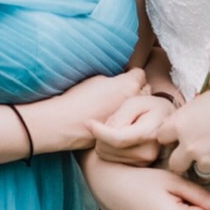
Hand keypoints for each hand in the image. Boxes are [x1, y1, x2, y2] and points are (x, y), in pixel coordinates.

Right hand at [31, 69, 147, 153]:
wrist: (65, 124)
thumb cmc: (78, 98)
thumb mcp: (97, 79)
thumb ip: (115, 79)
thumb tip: (122, 81)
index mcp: (129, 84)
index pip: (140, 74)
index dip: (132, 75)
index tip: (125, 78)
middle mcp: (135, 102)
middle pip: (145, 92)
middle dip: (137, 92)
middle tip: (122, 94)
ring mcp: (133, 120)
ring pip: (140, 111)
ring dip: (134, 109)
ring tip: (118, 108)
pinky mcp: (127, 134)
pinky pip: (133, 125)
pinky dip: (128, 122)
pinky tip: (116, 121)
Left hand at [88, 92, 175, 166]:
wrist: (166, 120)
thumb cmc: (149, 107)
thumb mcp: (135, 103)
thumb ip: (120, 116)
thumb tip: (105, 131)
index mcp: (149, 133)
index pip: (118, 139)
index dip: (99, 131)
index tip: (87, 122)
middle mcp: (148, 152)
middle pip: (108, 148)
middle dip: (102, 134)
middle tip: (115, 121)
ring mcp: (144, 162)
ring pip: (106, 155)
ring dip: (104, 141)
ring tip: (120, 128)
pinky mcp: (138, 166)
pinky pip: (110, 159)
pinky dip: (109, 148)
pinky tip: (120, 138)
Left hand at [160, 80, 209, 181]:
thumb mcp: (199, 103)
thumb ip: (183, 119)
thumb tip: (173, 130)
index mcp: (179, 126)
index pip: (161, 139)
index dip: (171, 139)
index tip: (177, 140)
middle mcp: (189, 146)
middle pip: (174, 164)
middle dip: (181, 161)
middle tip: (194, 154)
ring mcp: (206, 160)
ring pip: (199, 169)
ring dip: (206, 162)